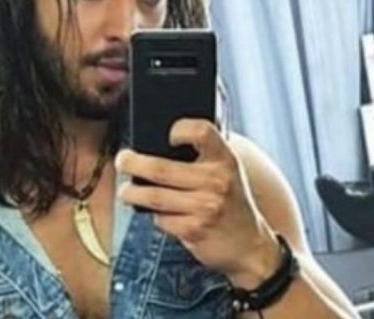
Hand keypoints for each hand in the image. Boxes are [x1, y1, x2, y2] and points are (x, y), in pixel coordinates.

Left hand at [116, 119, 280, 286]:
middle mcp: (216, 181)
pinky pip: (161, 219)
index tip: (166, 135)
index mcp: (224, 159)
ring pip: (153, 196)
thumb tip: (156, 146)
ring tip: (125, 191)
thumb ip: (202, 157)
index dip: (180, 129)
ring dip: (132, 193)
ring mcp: (205, 206)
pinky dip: (155, 217)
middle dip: (133, 163)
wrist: (250, 245)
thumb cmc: (232, 203)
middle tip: (122, 161)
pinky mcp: (194, 229)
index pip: (201, 132)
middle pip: (160, 168)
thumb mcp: (227, 172)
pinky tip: (158, 214)